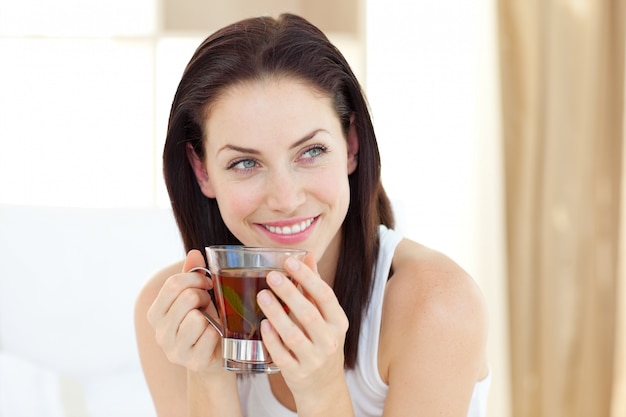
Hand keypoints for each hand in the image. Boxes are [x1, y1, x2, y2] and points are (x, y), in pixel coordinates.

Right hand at [147, 249, 222, 372]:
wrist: (213, 355)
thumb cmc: (204, 320)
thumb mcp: (195, 296)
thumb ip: (192, 275)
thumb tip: (194, 253)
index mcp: (155, 313)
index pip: (172, 285)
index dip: (195, 279)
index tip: (206, 283)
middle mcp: (160, 333)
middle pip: (187, 298)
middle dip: (204, 296)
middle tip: (208, 304)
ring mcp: (175, 351)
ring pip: (197, 318)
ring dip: (211, 316)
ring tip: (211, 321)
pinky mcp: (193, 362)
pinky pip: (210, 335)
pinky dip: (219, 333)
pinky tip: (215, 337)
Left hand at [257, 253, 349, 407]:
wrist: (324, 388)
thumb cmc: (322, 343)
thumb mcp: (325, 318)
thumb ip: (314, 288)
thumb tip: (307, 256)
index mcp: (338, 323)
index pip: (326, 296)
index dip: (308, 277)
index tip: (290, 262)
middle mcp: (329, 341)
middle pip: (309, 314)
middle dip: (289, 293)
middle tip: (271, 276)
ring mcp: (314, 359)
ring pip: (293, 335)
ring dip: (276, 314)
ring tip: (262, 295)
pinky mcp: (297, 373)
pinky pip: (282, 355)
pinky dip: (272, 339)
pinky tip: (263, 324)